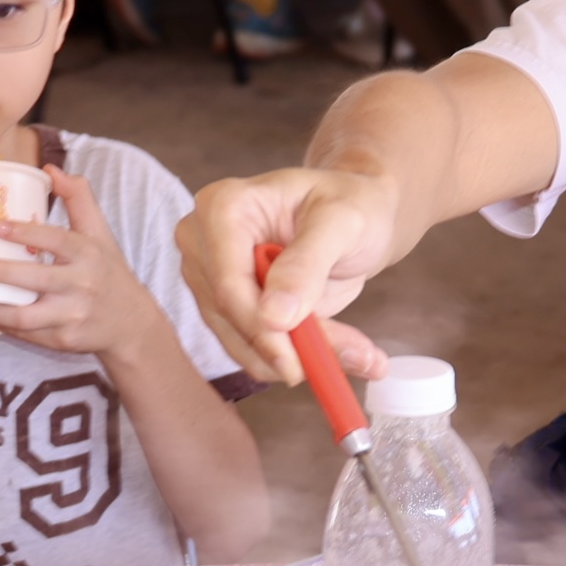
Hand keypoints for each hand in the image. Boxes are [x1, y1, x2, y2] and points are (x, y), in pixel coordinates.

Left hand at [0, 167, 166, 356]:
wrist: (132, 323)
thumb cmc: (109, 272)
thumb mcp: (101, 234)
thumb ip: (79, 199)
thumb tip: (50, 169)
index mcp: (89, 254)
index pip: (57, 240)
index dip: (26, 232)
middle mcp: (82, 284)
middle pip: (36, 279)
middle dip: (1, 272)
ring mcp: (73, 314)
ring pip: (26, 315)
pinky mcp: (65, 340)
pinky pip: (28, 334)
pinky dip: (5, 326)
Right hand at [175, 166, 403, 384]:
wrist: (356, 213)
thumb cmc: (349, 203)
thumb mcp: (342, 222)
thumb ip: (308, 264)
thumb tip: (275, 317)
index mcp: (223, 208)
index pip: (228, 284)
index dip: (260, 328)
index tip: (299, 361)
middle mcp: (203, 243)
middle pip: (231, 317)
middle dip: (289, 348)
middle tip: (354, 359)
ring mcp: (211, 278)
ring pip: (241, 341)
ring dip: (300, 357)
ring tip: (362, 356)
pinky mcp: (227, 307)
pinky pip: (254, 347)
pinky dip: (298, 357)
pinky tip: (339, 353)